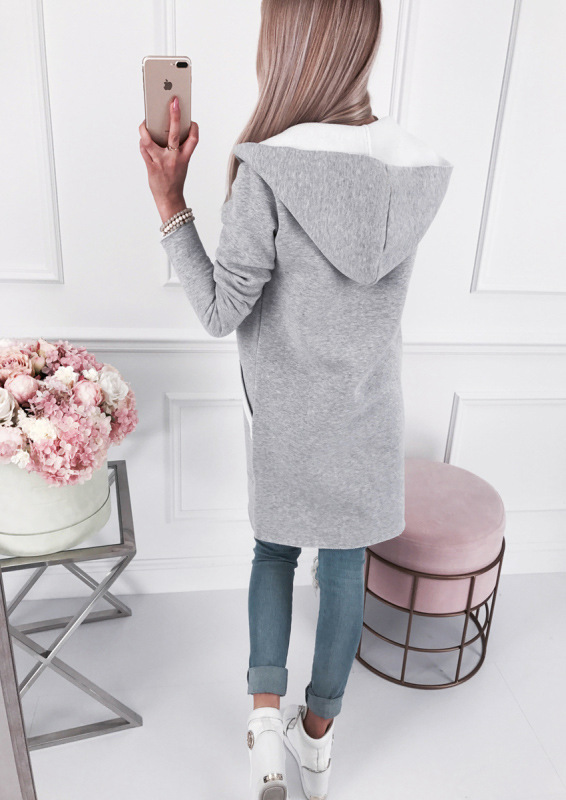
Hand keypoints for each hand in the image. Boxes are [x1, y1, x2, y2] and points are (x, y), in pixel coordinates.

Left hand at [139, 96, 198, 222]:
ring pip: (149, 140)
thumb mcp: (182, 164)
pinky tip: (144, 139)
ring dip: (145, 128)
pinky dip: (142, 142)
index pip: (193, 139)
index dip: (194, 127)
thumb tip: (165, 128)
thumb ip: (177, 148)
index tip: (191, 120)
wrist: (169, 198)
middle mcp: (173, 158)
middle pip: (174, 133)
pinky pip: (143, 149)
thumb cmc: (175, 179)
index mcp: (185, 157)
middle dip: (174, 115)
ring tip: (146, 122)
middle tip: (173, 101)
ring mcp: (161, 161)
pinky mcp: (150, 165)